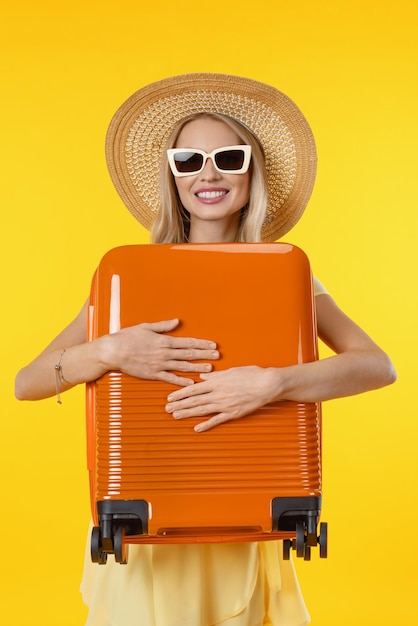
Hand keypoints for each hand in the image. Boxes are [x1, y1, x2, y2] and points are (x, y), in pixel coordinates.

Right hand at [102, 318, 219, 385]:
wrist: (113, 351)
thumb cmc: (127, 337)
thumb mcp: (146, 327)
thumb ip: (163, 326)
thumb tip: (177, 321)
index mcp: (164, 340)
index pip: (188, 342)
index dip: (202, 344)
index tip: (212, 345)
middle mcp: (164, 353)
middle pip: (189, 354)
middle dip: (205, 355)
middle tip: (217, 356)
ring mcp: (159, 365)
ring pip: (183, 367)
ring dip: (197, 368)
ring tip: (210, 369)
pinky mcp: (153, 374)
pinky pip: (170, 378)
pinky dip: (182, 381)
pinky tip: (192, 383)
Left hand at [165, 365, 278, 430]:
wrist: (268, 384)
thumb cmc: (252, 374)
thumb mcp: (231, 371)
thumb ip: (215, 375)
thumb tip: (202, 376)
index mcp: (216, 382)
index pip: (193, 388)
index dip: (180, 394)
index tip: (170, 397)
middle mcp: (218, 394)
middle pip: (194, 400)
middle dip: (179, 405)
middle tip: (167, 409)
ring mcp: (225, 405)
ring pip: (202, 410)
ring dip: (187, 413)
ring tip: (176, 416)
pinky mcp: (233, 413)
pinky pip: (217, 420)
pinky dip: (206, 424)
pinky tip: (197, 428)